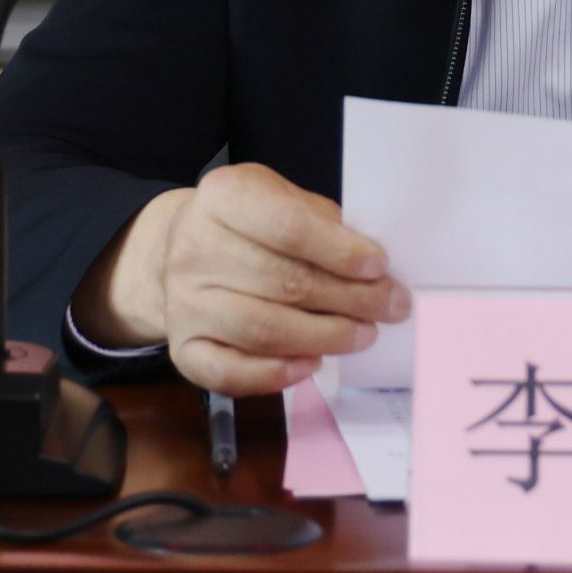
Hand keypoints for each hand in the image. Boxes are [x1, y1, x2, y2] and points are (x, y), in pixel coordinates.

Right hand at [73, 163, 410, 397]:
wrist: (180, 250)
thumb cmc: (249, 224)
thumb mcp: (281, 198)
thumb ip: (322, 223)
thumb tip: (371, 266)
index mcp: (224, 196)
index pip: (288, 226)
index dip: (339, 250)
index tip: (379, 267)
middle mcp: (195, 248)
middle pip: (283, 282)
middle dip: (348, 299)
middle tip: (391, 307)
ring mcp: (184, 302)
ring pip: (262, 330)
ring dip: (324, 337)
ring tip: (364, 334)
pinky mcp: (182, 348)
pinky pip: (229, 373)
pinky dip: (275, 376)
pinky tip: (312, 364)